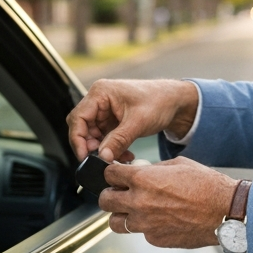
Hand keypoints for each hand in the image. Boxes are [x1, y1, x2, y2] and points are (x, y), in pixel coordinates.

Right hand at [67, 78, 198, 162]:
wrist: (175, 102)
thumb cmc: (159, 101)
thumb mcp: (137, 123)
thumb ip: (118, 140)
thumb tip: (102, 157)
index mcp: (101, 93)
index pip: (78, 118)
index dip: (78, 139)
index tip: (84, 156)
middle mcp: (99, 100)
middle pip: (82, 127)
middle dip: (90, 145)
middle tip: (102, 160)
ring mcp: (105, 110)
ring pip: (92, 135)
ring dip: (102, 150)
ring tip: (118, 159)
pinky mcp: (112, 120)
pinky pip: (104, 138)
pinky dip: (111, 148)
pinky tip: (123, 155)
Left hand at [98, 157, 236, 247]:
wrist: (225, 211)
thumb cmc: (207, 186)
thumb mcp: (178, 165)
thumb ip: (153, 170)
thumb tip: (140, 172)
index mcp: (143, 179)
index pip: (109, 175)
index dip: (112, 173)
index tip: (116, 175)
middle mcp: (139, 202)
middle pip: (105, 201)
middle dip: (110, 195)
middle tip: (119, 194)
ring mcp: (146, 224)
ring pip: (115, 223)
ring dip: (121, 215)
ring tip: (133, 210)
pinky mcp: (155, 239)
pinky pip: (140, 233)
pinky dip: (146, 227)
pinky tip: (161, 220)